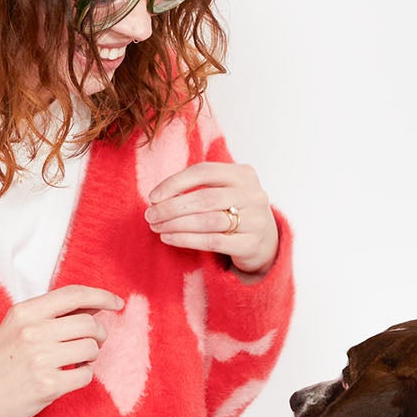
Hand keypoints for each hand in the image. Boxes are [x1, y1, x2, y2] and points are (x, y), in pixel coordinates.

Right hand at [0, 286, 124, 416]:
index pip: (73, 294)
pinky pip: (86, 375)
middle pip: (89, 324)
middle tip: (93, 342)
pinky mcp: (48, 385)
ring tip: (77, 360)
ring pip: (91, 349)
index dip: (101, 296)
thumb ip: (53, 314)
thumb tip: (94, 306)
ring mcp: (40, 359)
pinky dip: (83, 375)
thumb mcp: (18, 326)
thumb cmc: (2, 360)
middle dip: (99, 334)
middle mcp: (32, 332)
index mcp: (24, 312)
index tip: (116, 302)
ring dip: (91, 356)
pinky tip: (69, 376)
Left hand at [145, 161, 279, 273]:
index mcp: (244, 174)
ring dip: (176, 224)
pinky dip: (187, 240)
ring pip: (207, 221)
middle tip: (150, 215)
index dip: (175, 183)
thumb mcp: (225, 191)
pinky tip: (169, 238)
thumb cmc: (235, 212)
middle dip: (172, 207)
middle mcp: (253, 194)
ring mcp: (255, 220)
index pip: (203, 172)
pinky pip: (213, 242)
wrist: (266, 242)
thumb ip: (200, 187)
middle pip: (204, 198)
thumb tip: (158, 197)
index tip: (152, 196)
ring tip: (156, 227)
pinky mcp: (251, 244)